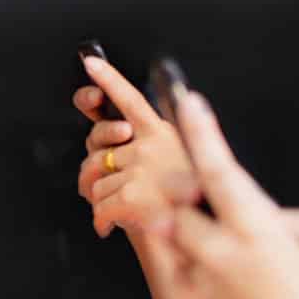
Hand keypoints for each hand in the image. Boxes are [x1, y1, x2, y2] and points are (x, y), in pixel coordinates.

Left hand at [73, 55, 193, 237]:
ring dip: (99, 202)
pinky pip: (99, 206)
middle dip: (91, 175)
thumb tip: (111, 135)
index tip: (91, 63)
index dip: (108, 79)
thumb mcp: (180, 165)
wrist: (208, 236)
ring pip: (94, 183)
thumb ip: (146, 149)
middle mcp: (151, 146)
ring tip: (116, 211)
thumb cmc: (196, 206)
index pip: (131, 99)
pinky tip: (109, 227)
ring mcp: (141, 169)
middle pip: (96, 152)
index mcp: (163, 133)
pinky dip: (101, 221)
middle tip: (99, 189)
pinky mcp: (132, 194)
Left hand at [149, 91, 298, 298]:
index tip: (187, 103)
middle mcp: (222, 254)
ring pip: (182, 241)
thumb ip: (293, 230)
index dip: (202, 134)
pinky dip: (205, 272)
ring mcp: (205, 282)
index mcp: (259, 232)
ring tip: (240, 259)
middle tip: (211, 203)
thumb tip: (276, 227)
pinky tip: (238, 291)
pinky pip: (190, 274)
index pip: (220, 172)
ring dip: (199, 239)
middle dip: (189, 198)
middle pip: (181, 206)